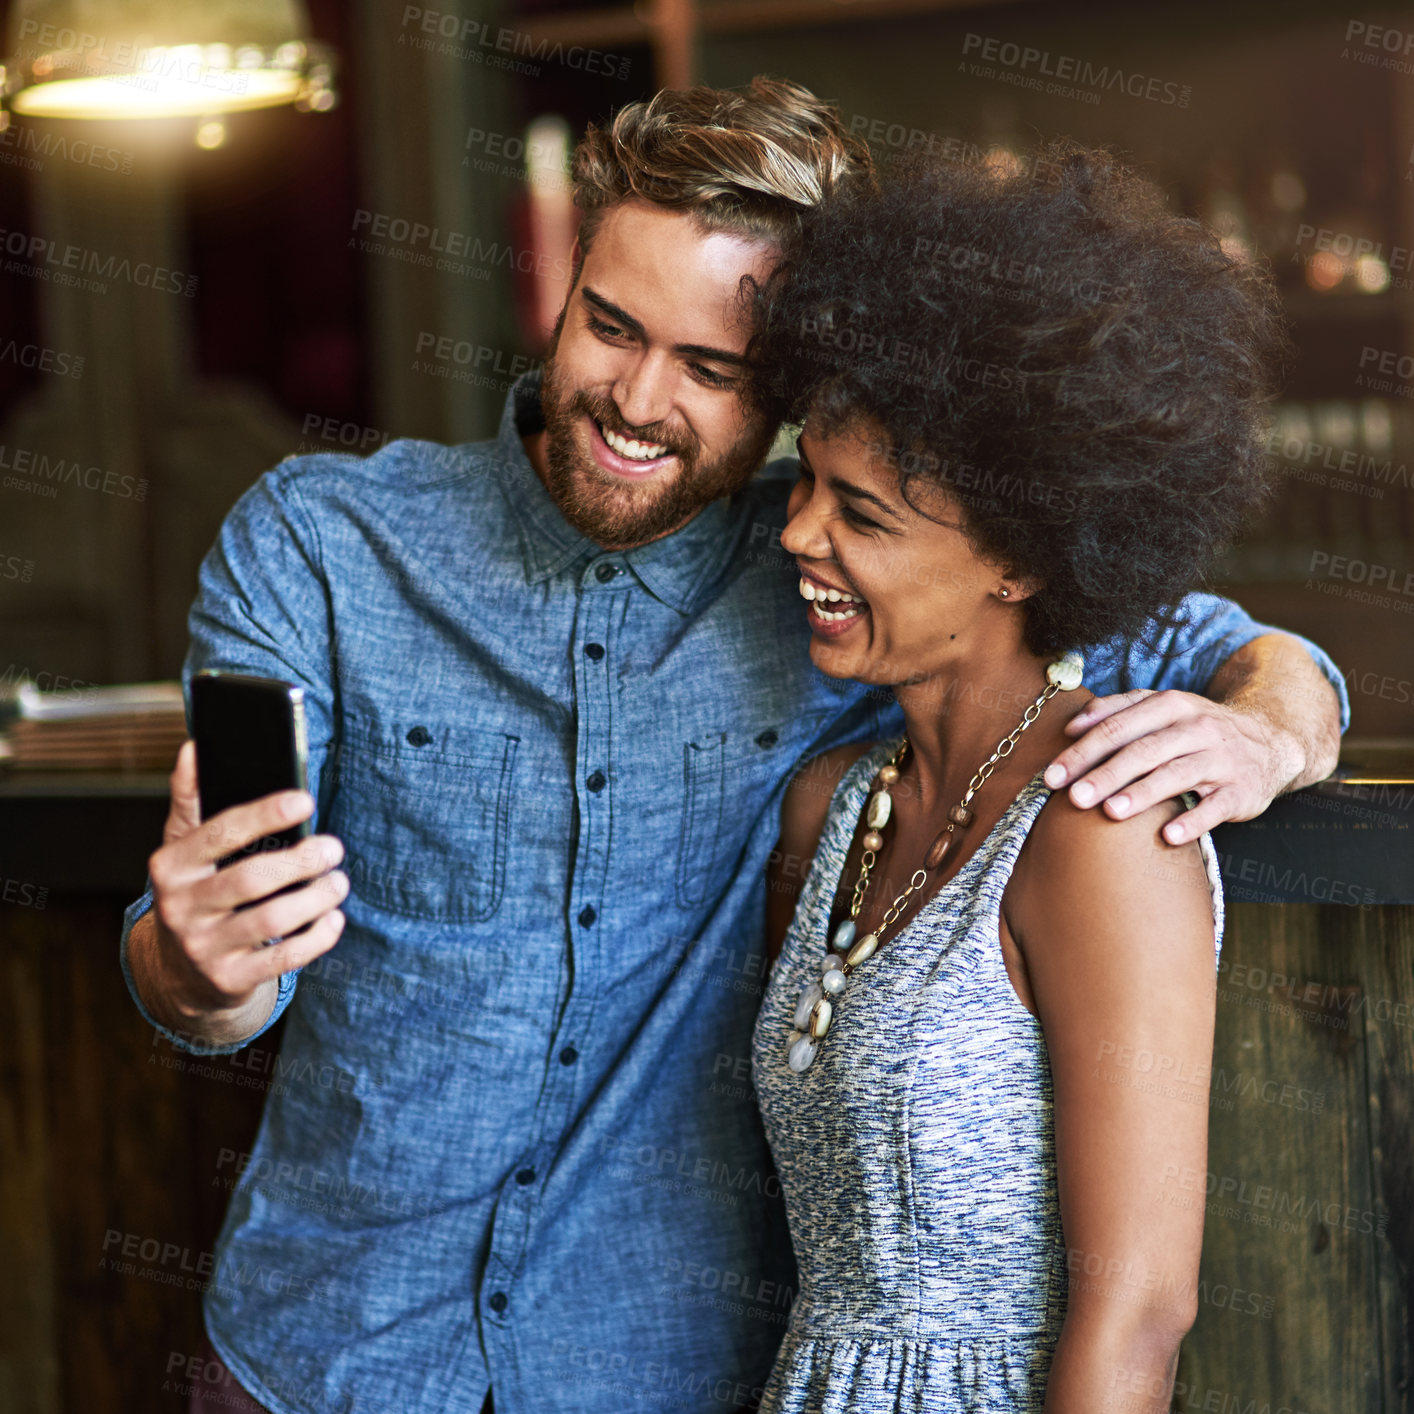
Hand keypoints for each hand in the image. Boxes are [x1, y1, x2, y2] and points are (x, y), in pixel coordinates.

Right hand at [147, 739, 348, 1023]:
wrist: (179, 972)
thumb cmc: (195, 892)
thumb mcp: (184, 848)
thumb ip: (191, 800)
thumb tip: (194, 747)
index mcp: (170, 866)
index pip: (219, 833)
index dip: (264, 814)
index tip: (305, 799)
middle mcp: (180, 908)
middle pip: (251, 879)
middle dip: (301, 860)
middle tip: (334, 847)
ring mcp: (203, 948)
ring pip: (272, 919)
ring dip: (316, 897)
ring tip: (339, 881)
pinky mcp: (230, 980)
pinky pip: (283, 958)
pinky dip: (318, 937)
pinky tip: (334, 918)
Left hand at [1042, 688, 1303, 844]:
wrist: (1271, 741)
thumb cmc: (1198, 730)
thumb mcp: (1164, 709)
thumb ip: (1118, 711)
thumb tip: (1072, 727)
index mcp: (1171, 705)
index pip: (1119, 726)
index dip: (1084, 750)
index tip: (1052, 775)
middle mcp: (1197, 727)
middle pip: (1143, 750)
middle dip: (1104, 774)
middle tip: (1073, 797)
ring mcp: (1222, 759)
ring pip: (1177, 774)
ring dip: (1142, 794)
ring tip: (1110, 812)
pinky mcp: (1242, 790)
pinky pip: (1216, 807)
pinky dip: (1193, 821)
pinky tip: (1168, 837)